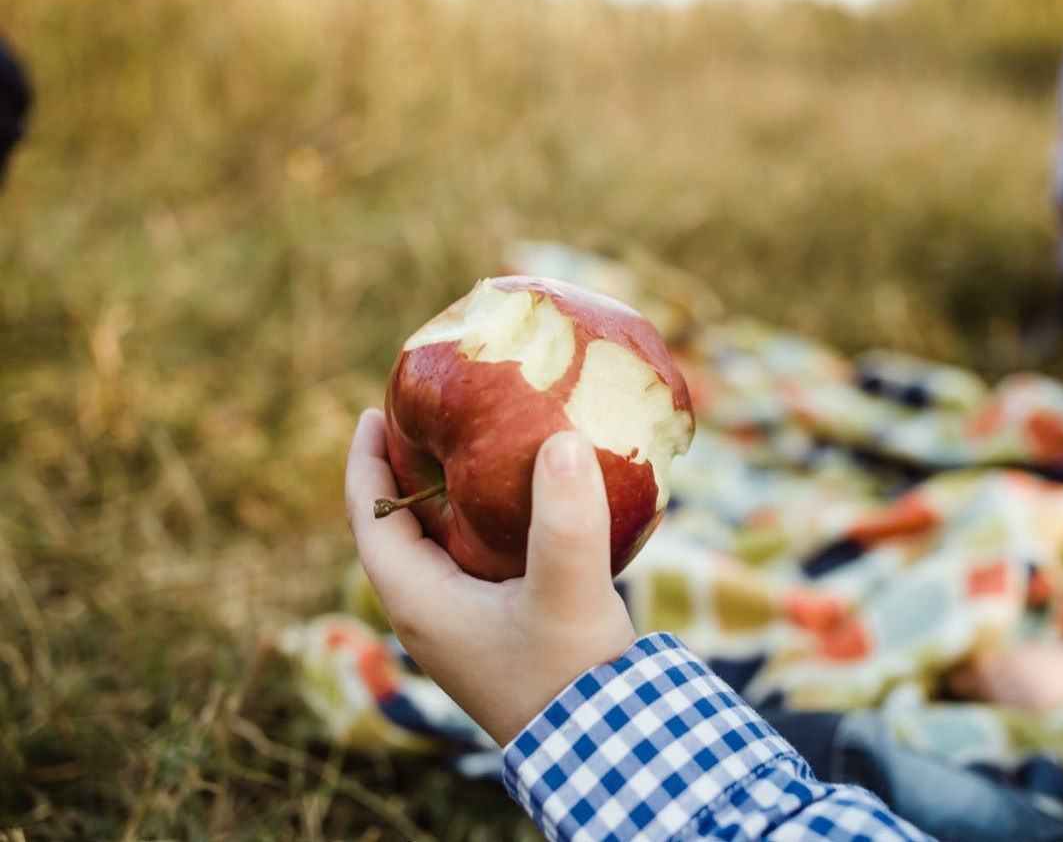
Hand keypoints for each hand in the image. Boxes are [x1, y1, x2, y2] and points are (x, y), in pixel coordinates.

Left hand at [344, 409, 637, 745]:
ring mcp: (457, 625)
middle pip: (394, 528)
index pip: (368, 519)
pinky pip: (466, 561)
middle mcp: (427, 613)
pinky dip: (475, 523)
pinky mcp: (490, 630)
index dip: (366, 462)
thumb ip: (566, 520)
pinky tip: (516, 503)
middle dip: (404, 470)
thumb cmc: (572, 676)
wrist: (602, 745)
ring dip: (442, 496)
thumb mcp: (569, 593)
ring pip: (432, 545)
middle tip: (427, 416)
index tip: (375, 410)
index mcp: (419, 601)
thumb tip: (560, 440)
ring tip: (471, 447)